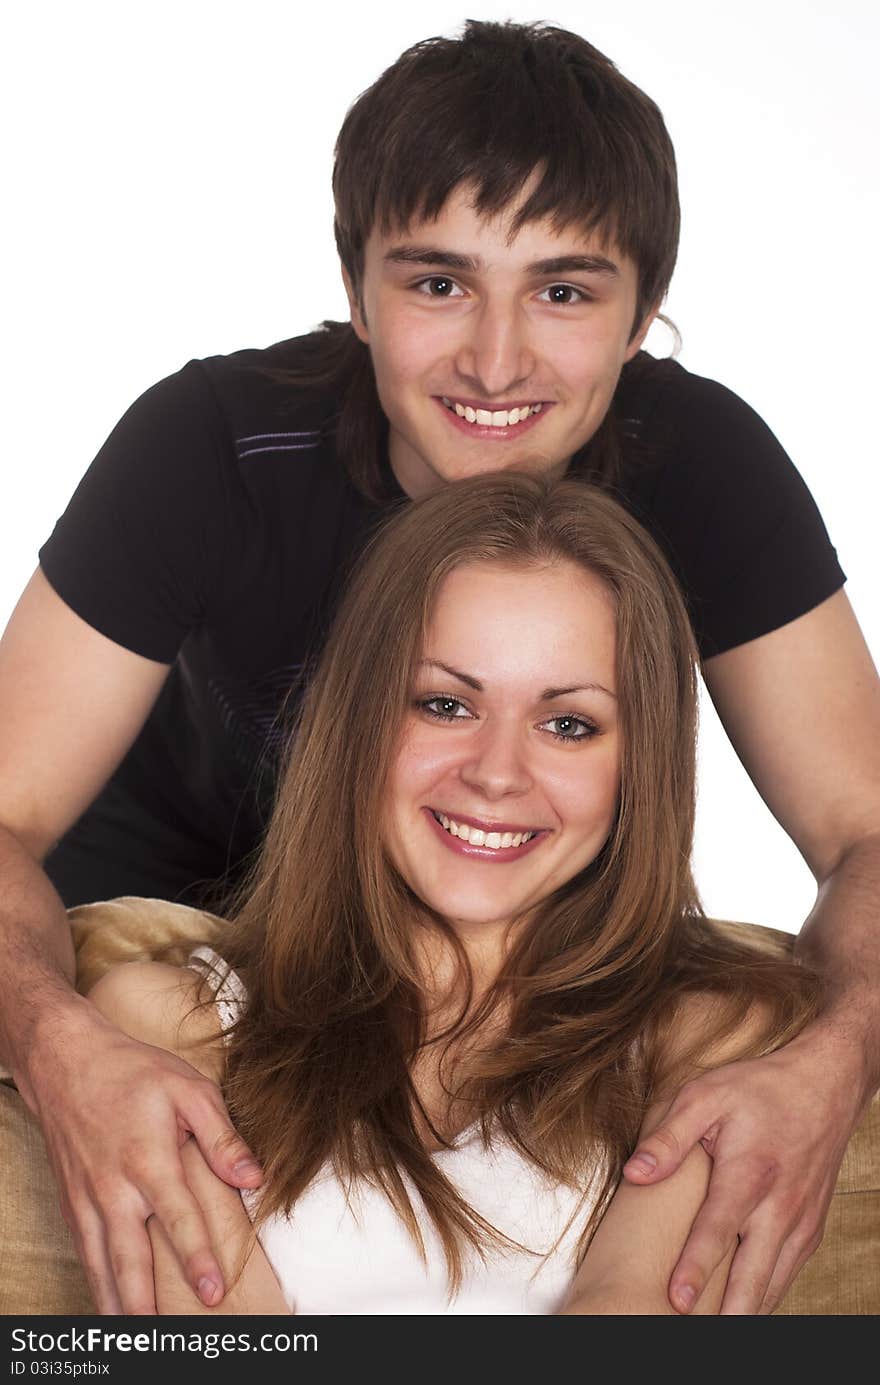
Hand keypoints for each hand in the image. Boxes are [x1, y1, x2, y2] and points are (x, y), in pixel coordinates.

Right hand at [23, 1002, 261, 1314]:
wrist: (67, 1061)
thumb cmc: (134, 1072)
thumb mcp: (189, 1089)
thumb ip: (223, 1137)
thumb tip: (255, 1178)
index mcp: (149, 1160)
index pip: (177, 1220)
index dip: (196, 1258)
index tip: (211, 1291)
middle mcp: (114, 1188)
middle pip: (130, 1259)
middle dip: (148, 1304)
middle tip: (166, 1337)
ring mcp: (88, 1200)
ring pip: (101, 1266)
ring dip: (117, 1306)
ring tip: (135, 1340)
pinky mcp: (72, 1204)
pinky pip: (84, 1254)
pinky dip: (96, 1285)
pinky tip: (110, 1307)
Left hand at [621, 1028, 866, 1313]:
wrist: (824, 1084)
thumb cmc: (759, 1088)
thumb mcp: (706, 1094)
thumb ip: (669, 1136)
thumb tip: (635, 1172)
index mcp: (750, 1171)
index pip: (719, 1228)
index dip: (697, 1267)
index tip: (677, 1299)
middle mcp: (780, 1204)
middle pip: (754, 1272)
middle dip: (730, 1312)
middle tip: (700, 1338)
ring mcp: (800, 1220)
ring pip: (774, 1281)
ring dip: (748, 1310)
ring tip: (718, 1333)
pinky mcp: (810, 1227)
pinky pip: (787, 1272)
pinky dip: (767, 1296)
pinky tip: (744, 1310)